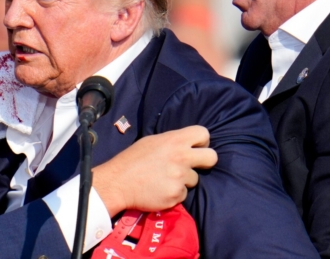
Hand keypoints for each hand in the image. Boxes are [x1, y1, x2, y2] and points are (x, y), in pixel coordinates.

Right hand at [92, 125, 216, 216]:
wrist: (118, 182)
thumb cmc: (132, 159)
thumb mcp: (152, 142)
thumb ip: (172, 142)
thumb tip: (186, 145)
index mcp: (175, 140)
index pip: (203, 133)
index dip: (201, 141)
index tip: (195, 148)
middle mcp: (182, 157)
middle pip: (212, 158)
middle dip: (206, 162)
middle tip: (193, 165)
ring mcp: (180, 177)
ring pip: (194, 179)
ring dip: (183, 181)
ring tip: (164, 180)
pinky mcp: (176, 195)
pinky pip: (182, 194)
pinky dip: (173, 193)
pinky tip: (160, 190)